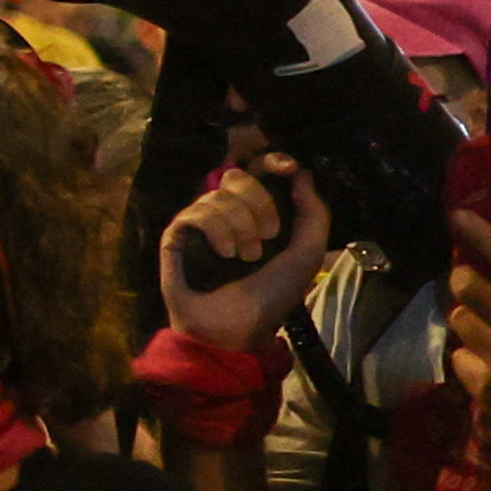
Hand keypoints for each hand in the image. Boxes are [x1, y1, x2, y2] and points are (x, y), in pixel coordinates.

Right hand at [160, 157, 333, 354]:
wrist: (235, 329)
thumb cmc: (271, 297)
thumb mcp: (305, 255)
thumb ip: (313, 213)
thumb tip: (300, 173)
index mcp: (260, 213)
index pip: (260, 170)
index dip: (272, 161)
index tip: (288, 168)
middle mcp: (229, 213)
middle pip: (239, 176)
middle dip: (260, 203)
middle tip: (270, 236)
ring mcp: (201, 223)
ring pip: (218, 195)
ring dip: (240, 226)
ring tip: (244, 257)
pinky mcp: (177, 235)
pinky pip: (196, 212)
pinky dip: (216, 230)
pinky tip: (224, 253)